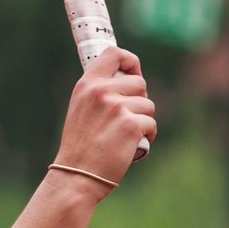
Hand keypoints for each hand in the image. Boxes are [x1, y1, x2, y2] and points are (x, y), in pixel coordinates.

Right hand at [52, 47, 156, 194]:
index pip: (114, 54)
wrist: (77, 174)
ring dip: (142, 121)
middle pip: (139, 82)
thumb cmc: (80, 144)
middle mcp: (101, 92)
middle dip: (138, 100)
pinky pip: (151, 124)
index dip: (130, 60)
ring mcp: (116, 107)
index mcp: (86, 85)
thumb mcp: (81, 109)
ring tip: (122, 135)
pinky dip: (145, 137)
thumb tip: (129, 78)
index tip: (132, 72)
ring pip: (148, 105)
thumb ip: (100, 91)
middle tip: (123, 119)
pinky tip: (129, 146)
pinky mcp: (131, 125)